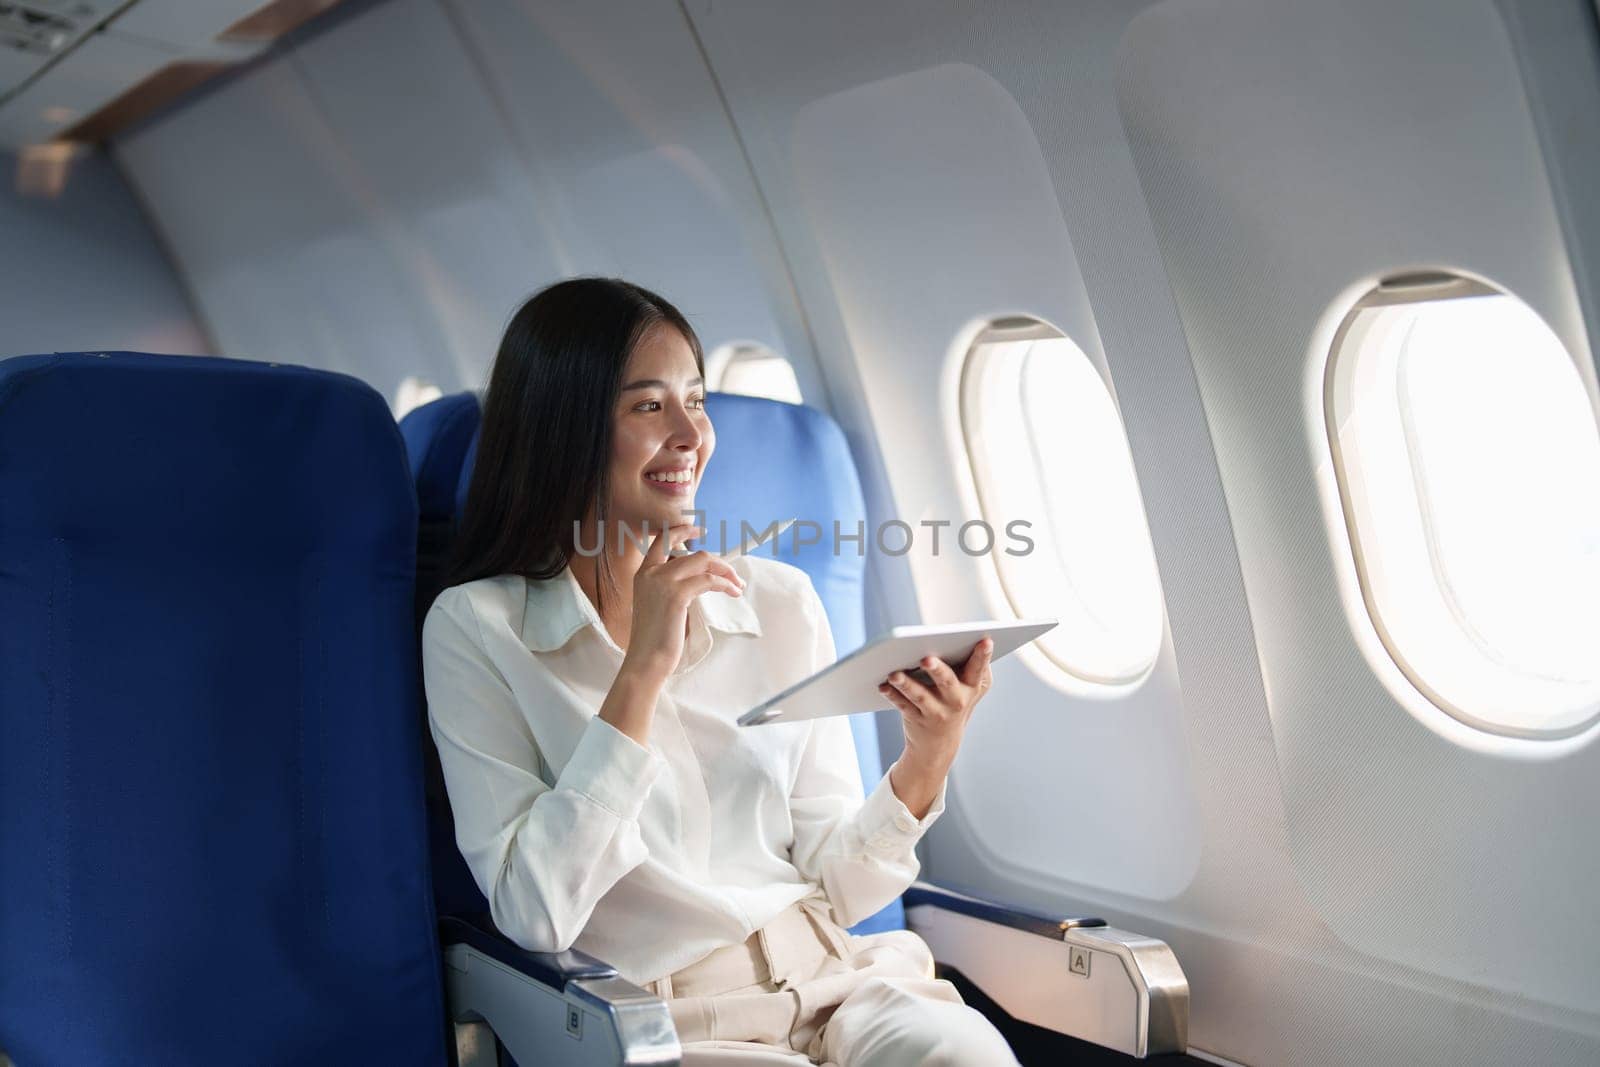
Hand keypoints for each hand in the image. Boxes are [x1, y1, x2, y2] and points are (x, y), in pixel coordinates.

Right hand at [621, 523, 745, 683]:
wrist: (646, 660)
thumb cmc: (655, 639)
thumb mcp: (658, 605)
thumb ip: (672, 586)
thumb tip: (701, 578)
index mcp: (643, 573)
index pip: (662, 540)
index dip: (682, 531)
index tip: (700, 530)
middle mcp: (650, 573)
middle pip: (694, 554)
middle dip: (719, 562)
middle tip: (733, 575)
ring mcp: (662, 582)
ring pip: (704, 562)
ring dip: (726, 572)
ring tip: (737, 585)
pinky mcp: (676, 595)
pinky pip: (709, 580)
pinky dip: (725, 584)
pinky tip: (733, 592)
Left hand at [878, 638, 993, 776]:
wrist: (941, 742)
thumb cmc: (954, 700)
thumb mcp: (969, 687)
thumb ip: (968, 665)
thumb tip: (949, 638)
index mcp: (973, 687)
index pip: (978, 668)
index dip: (983, 655)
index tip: (984, 641)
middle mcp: (957, 700)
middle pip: (947, 682)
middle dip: (937, 669)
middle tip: (926, 658)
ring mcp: (937, 712)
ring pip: (921, 695)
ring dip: (907, 684)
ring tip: (894, 674)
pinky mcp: (917, 719)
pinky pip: (903, 705)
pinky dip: (892, 694)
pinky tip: (883, 686)